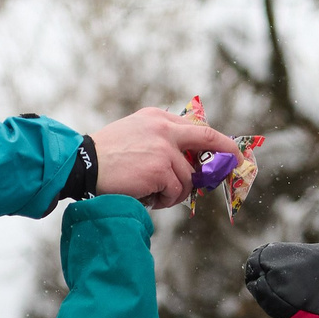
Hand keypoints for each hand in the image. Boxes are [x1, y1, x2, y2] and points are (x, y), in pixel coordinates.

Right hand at [90, 107, 243, 208]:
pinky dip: (164, 200)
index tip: (230, 152)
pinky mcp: (160, 169)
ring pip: (189, 177)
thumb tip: (189, 161)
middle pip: (209, 139)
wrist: (82, 165)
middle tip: (236, 166)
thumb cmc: (106, 155)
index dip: (217, 141)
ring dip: (175, 192)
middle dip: (228, 153)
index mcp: (158, 117)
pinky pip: (175, 191)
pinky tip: (147, 197)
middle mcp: (165, 128)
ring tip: (155, 195)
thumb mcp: (134, 133)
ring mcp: (164, 148)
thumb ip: (160, 139)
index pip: (197, 127)